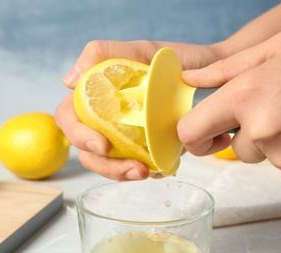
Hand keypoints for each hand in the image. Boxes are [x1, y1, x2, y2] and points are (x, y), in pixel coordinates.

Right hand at [55, 40, 221, 180]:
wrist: (211, 73)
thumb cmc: (174, 60)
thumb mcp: (140, 50)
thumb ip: (102, 54)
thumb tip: (69, 81)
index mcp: (97, 96)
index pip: (70, 119)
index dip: (79, 136)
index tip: (103, 145)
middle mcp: (106, 118)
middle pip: (87, 151)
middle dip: (107, 166)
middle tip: (135, 169)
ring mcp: (126, 135)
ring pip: (109, 163)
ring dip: (124, 174)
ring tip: (149, 172)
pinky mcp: (146, 147)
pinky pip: (138, 165)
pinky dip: (147, 171)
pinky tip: (162, 169)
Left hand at [179, 31, 280, 186]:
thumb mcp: (272, 49)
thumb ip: (224, 70)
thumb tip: (188, 79)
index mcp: (243, 96)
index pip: (190, 133)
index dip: (194, 137)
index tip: (207, 133)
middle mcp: (261, 129)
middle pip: (234, 149)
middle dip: (246, 135)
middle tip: (274, 111)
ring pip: (264, 158)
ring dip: (275, 143)